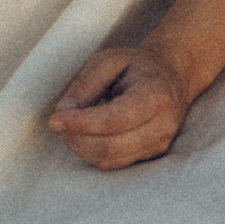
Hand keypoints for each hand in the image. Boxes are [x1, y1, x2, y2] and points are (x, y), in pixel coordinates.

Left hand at [48, 45, 191, 168]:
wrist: (171, 77)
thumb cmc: (135, 66)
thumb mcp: (107, 60)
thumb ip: (85, 84)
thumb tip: (64, 112)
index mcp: (156, 95)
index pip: (115, 120)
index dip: (81, 123)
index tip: (54, 120)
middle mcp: (163, 124)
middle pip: (112, 146)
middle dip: (77, 138)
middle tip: (58, 122)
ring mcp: (160, 143)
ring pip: (111, 159)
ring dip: (81, 147)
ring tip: (69, 127)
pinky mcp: (151, 154)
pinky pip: (115, 163)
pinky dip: (91, 153)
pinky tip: (82, 136)